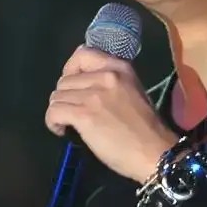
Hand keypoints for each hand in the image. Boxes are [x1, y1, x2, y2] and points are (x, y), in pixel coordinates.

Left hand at [45, 45, 178, 182]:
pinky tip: (62, 131)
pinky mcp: (84, 114)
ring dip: (58, 111)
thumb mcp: (132, 93)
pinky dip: (53, 123)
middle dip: (65, 97)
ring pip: (57, 96)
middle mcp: (106, 76)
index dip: (70, 70)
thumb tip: (83, 85)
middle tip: (73, 112)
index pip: (83, 54)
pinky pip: (54, 112)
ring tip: (68, 124)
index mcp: (120, 68)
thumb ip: (110, 84)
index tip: (73, 86)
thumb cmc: (145, 130)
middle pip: (65, 80)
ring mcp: (94, 95)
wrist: (154, 152)